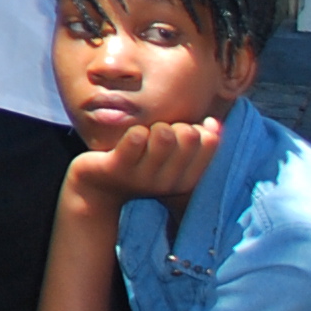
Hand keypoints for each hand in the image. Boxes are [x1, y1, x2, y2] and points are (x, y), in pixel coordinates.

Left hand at [66, 114, 218, 212]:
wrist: (95, 188)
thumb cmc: (137, 164)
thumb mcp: (169, 157)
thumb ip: (195, 142)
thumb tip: (214, 122)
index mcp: (185, 179)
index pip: (209, 143)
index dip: (197, 127)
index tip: (179, 131)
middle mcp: (168, 182)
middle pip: (188, 135)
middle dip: (174, 124)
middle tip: (158, 131)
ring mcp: (143, 176)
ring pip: (163, 135)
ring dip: (153, 126)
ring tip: (143, 134)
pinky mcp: (117, 167)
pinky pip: (135, 138)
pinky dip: (134, 130)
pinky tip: (128, 137)